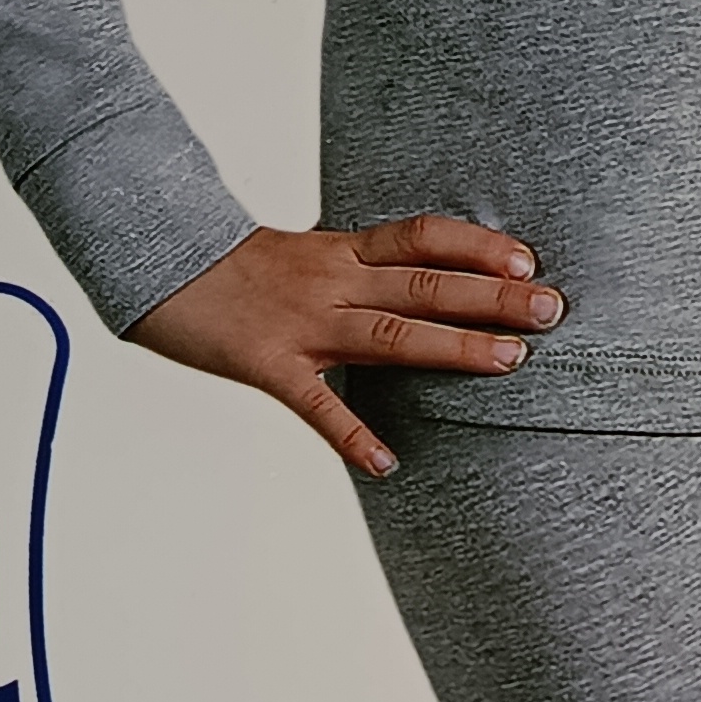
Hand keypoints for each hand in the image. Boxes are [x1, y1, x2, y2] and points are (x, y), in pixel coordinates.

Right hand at [127, 215, 562, 478]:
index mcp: (340, 250)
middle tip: (553, 309)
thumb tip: (410, 281)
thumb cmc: (227, 266)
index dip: (476, 245)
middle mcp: (330, 280)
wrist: (147, 258)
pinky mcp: (265, 362)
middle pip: (424, 283)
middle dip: (492, 296)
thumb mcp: (300, 253)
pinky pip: (314, 403)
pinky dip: (350, 434)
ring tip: (510, 363)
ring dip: (453, 347)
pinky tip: (385, 464)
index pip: (421, 237)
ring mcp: (300, 322)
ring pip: (389, 333)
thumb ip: (354, 269)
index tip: (528, 257)